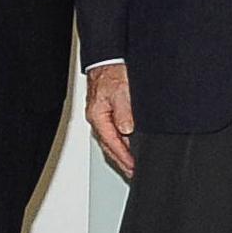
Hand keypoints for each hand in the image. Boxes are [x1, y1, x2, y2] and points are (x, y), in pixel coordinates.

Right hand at [86, 62, 135, 176]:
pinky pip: (113, 133)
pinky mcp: (106, 113)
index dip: (124, 157)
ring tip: (131, 165)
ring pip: (111, 141)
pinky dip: (120, 142)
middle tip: (133, 172)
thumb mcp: (122, 91)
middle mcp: (98, 119)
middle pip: (109, 146)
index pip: (112, 143)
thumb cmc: (112, 73)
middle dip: (122, 161)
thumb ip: (124, 111)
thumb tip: (127, 130)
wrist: (107, 60)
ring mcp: (101, 117)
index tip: (133, 167)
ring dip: (121, 154)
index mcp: (98, 116)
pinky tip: (128, 146)